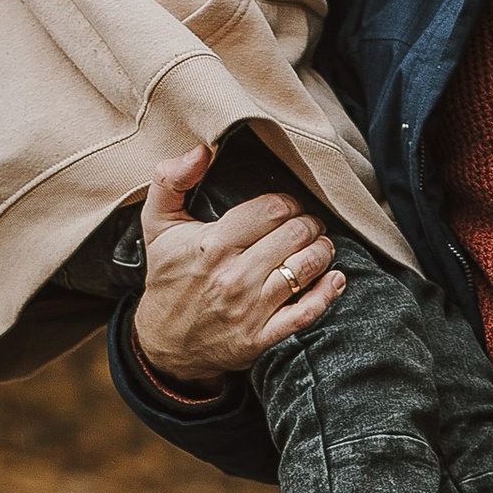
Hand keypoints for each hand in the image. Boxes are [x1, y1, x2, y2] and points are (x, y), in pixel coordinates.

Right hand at [127, 145, 344, 389]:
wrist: (163, 341)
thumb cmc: (167, 277)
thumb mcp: (157, 226)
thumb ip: (171, 181)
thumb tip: (201, 150)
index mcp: (212, 245)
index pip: (272, 210)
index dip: (288, 203)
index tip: (287, 208)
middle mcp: (232, 277)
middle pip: (295, 235)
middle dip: (309, 224)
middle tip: (308, 226)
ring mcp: (248, 310)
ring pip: (305, 268)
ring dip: (322, 251)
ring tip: (320, 246)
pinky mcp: (260, 338)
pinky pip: (305, 313)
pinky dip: (327, 293)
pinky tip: (335, 279)